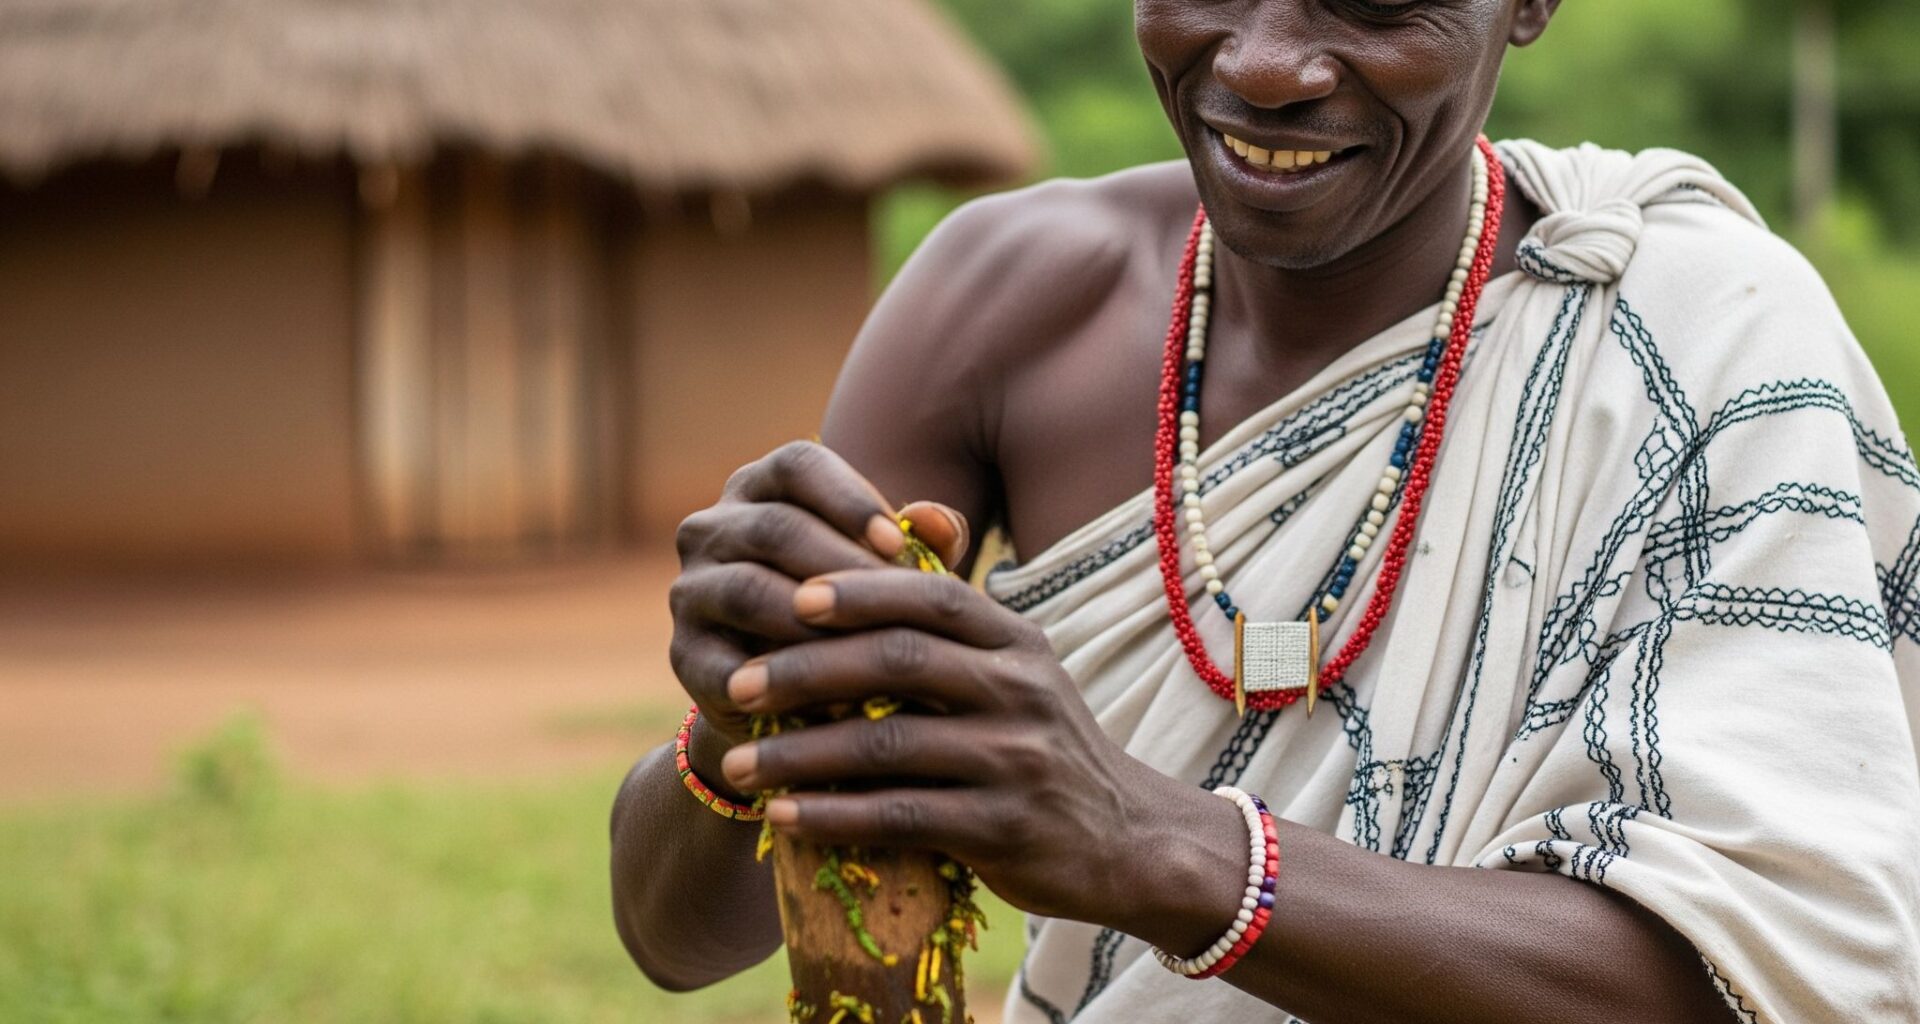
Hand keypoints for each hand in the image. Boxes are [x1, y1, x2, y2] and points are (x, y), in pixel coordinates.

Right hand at [666, 441, 964, 791]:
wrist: (800, 701)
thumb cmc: (859, 614)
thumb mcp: (894, 575)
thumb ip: (924, 543)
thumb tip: (937, 521)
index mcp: (762, 487)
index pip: (798, 465)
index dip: (849, 498)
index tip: (899, 544)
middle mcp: (712, 527)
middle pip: (773, 526)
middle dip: (841, 566)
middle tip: (897, 605)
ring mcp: (690, 590)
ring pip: (746, 590)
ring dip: (811, 622)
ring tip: (869, 650)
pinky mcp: (683, 655)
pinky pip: (726, 663)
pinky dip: (782, 682)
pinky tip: (835, 702)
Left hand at [716, 562, 1190, 927]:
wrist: (1130, 841)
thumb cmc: (1042, 748)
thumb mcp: (1018, 673)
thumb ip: (951, 626)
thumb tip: (874, 549)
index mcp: (1017, 642)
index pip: (930, 598)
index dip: (858, 592)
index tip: (787, 597)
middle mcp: (1021, 691)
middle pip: (899, 662)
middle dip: (806, 670)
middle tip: (736, 684)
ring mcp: (1016, 760)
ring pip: (888, 744)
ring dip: (801, 754)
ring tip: (738, 763)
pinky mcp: (1004, 828)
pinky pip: (901, 817)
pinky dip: (834, 815)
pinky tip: (783, 816)